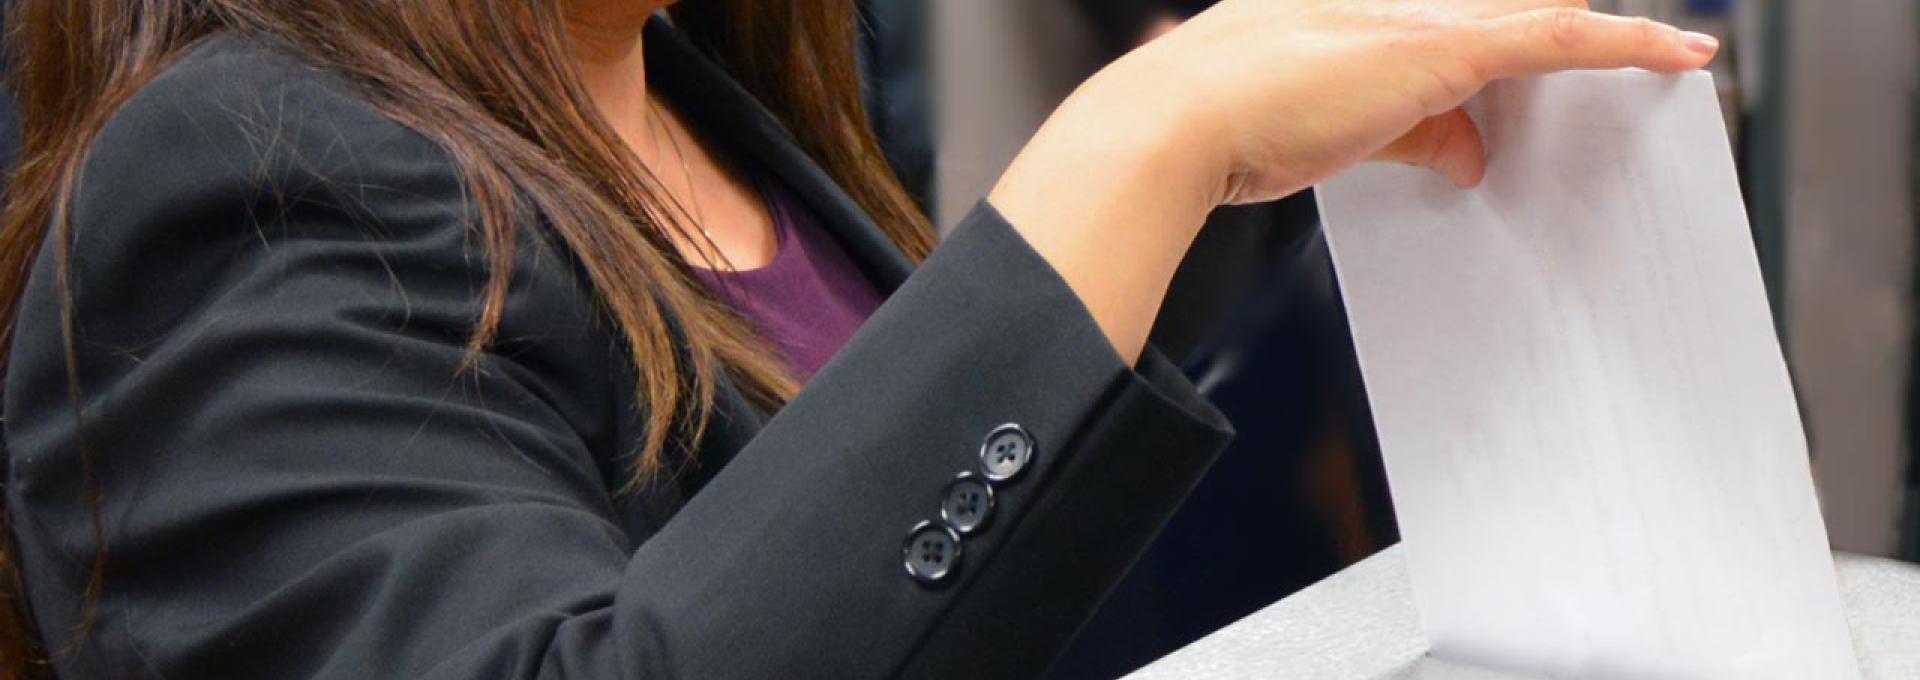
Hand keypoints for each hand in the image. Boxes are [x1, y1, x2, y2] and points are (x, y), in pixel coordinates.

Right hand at [1116, 0, 1718, 203]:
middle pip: (1511, 6)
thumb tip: (1467, 156)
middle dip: (1561, 27)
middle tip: (1631, 50)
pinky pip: (1561, 38)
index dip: (1512, 30)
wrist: (1179, 120)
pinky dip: (1628, 45)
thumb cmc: (1225, 122)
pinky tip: (1681, 56)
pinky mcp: (1446, 50)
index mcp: (1362, 5)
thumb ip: (1411, 136)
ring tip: (1665, 58)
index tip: (1549, 47)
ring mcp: (1424, 15)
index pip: (1464, 13)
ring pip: (1541, 13)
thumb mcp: (1336, 131)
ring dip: (1603, 40)